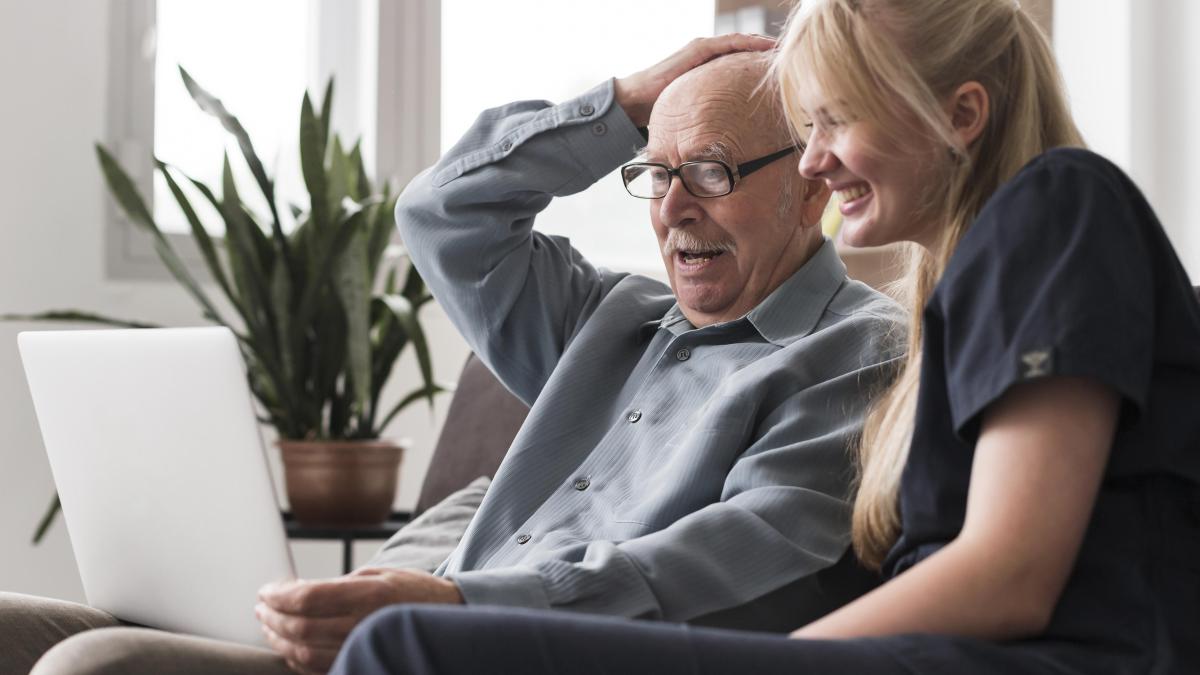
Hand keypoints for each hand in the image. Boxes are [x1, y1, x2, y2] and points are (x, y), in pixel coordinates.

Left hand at [256, 568, 462, 673]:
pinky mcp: (362, 665)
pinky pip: (317, 669)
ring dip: (279, 640)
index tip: (266, 591)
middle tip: (261, 607)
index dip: (279, 595)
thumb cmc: (411, 591)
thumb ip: (337, 584)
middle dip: (273, 617)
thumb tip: (294, 590)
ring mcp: (363, 649)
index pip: (308, 598)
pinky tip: (289, 646)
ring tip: (269, 625)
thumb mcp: (377, 573)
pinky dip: (296, 659)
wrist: (445, 618)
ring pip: (304, 654)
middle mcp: (365, 625)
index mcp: (370, 595)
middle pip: (301, 628)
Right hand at [614, 33, 775, 126]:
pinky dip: (748, 43)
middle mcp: (708, 55)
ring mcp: (703, 49)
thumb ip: (713, 115)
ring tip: (785, 48)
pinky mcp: (697, 49)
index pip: (742, 61)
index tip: (784, 71)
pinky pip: (729, 43)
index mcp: (709, 69)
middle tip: (793, 56)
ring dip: (763, 44)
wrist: (637, 101)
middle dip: (768, 52)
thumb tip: (732, 140)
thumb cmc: (663, 110)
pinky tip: (766, 46)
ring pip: (741, 42)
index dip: (762, 63)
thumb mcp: (696, 113)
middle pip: (745, 49)